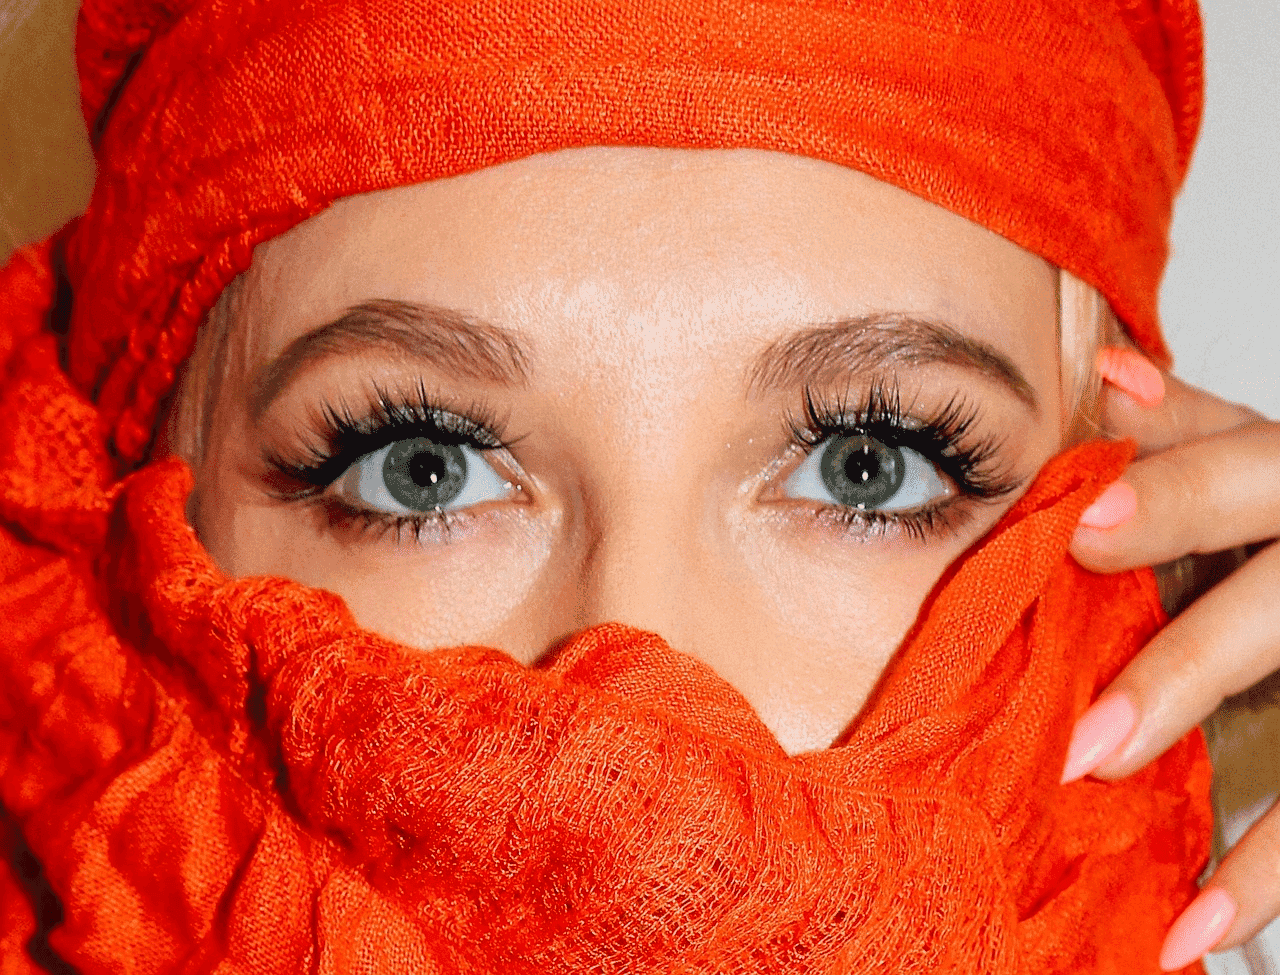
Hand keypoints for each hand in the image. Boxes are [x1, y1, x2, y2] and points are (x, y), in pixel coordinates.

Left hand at [1062, 348, 1277, 970]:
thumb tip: (1105, 375)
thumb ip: (1196, 430)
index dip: (1176, 497)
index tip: (1083, 526)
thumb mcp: (1274, 458)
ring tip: (1177, 910)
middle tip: (1086, 747)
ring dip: (1274, 841)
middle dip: (1195, 667)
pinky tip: (1211, 930)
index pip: (1254, 468)